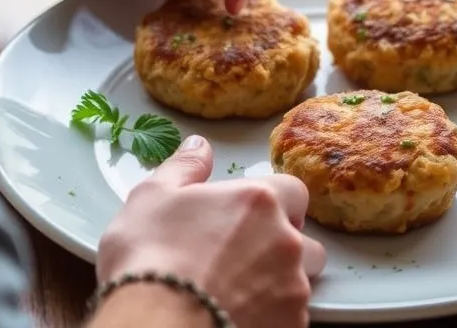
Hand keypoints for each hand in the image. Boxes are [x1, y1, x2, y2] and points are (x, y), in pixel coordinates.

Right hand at [98, 136, 325, 327]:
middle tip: (244, 260)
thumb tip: (200, 146)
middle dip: (283, 249)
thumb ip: (185, 166)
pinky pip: (290, 320)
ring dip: (280, 286)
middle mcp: (285, 241)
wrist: (155, 325)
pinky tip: (239, 318)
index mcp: (259, 201)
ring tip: (240, 295)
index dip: (277, 205)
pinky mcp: (289, 327)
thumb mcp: (153, 196)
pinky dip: (271, 318)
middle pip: (306, 241)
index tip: (252, 219)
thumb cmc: (150, 258)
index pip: (294, 191)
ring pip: (301, 284)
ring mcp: (291, 290)